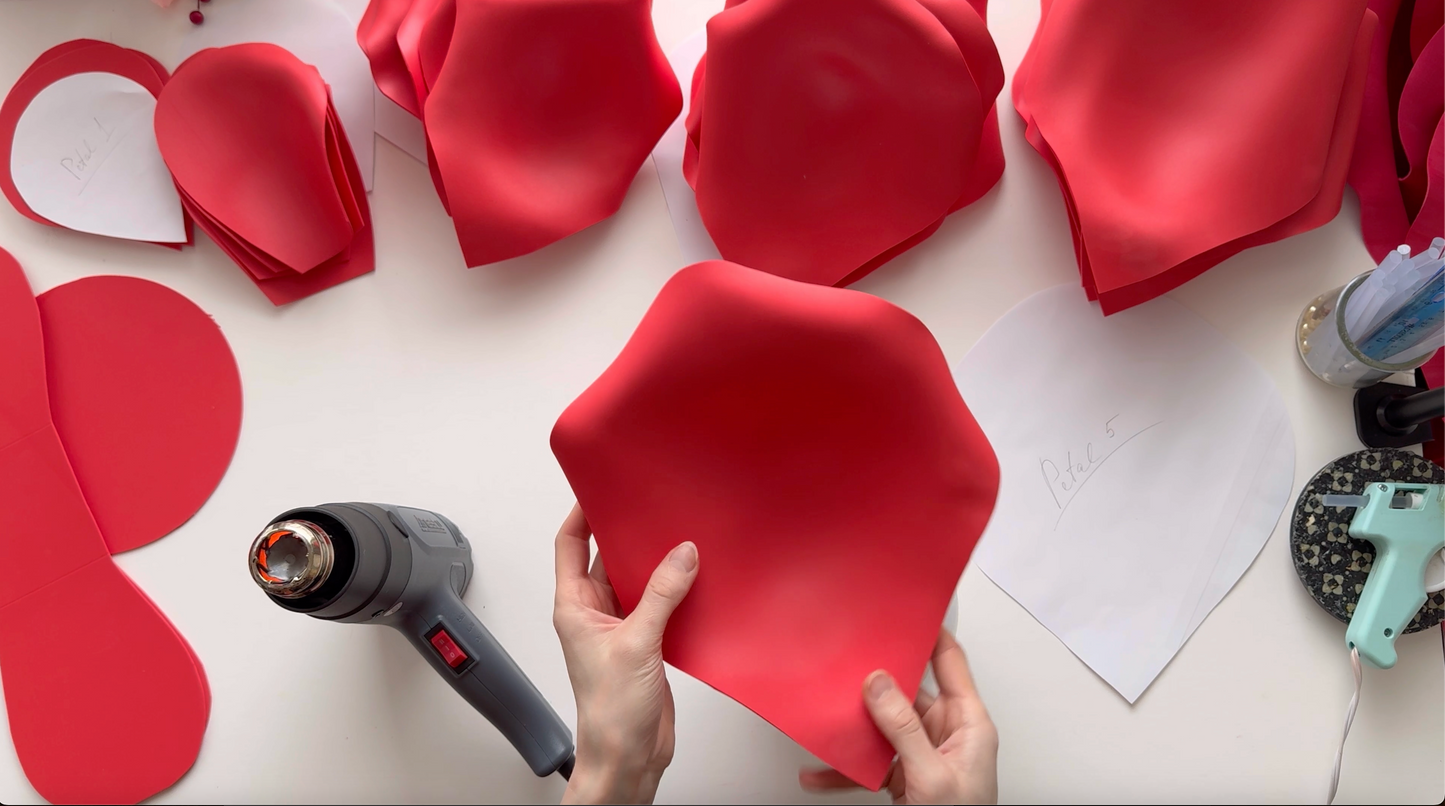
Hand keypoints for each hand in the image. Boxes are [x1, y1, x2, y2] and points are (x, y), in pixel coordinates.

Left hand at [553, 504, 698, 804]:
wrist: (629, 757)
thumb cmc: (610, 713)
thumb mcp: (636, 644)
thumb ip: (661, 595)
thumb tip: (681, 554)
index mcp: (574, 606)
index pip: (568, 545)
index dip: (581, 514)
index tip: (600, 487)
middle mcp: (594, 612)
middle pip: (606, 557)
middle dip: (628, 532)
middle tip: (651, 503)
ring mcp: (621, 626)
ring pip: (637, 579)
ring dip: (656, 561)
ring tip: (679, 534)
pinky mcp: (647, 641)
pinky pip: (660, 602)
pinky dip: (676, 589)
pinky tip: (696, 577)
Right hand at [800, 629, 998, 804]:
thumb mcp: (931, 775)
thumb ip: (904, 728)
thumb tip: (880, 683)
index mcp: (968, 723)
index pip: (951, 662)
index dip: (931, 633)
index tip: (907, 610)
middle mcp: (946, 734)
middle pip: (907, 690)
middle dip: (875, 679)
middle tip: (849, 659)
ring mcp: (923, 755)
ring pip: (882, 724)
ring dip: (853, 724)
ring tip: (826, 712)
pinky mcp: (903, 777)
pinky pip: (869, 761)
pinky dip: (844, 765)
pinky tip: (821, 767)